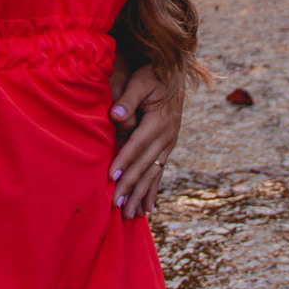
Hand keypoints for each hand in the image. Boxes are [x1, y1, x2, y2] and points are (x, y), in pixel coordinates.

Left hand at [107, 60, 183, 219]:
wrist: (177, 73)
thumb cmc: (154, 74)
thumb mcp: (141, 80)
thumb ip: (127, 97)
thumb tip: (116, 115)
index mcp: (159, 122)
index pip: (137, 145)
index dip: (124, 161)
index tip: (111, 178)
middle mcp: (167, 137)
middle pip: (145, 165)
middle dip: (130, 186)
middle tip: (116, 206)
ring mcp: (169, 144)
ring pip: (153, 174)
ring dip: (141, 195)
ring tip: (130, 215)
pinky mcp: (167, 147)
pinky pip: (159, 173)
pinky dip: (152, 191)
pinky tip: (148, 208)